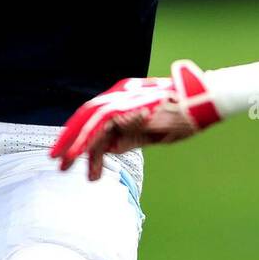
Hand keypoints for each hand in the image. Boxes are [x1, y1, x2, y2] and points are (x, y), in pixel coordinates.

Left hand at [50, 60, 221, 179]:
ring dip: (73, 144)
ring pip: (88, 121)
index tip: (75, 157)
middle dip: (70, 139)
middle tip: (57, 161)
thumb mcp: (150, 133)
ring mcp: (122, 99)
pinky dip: (85, 142)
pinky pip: (98, 127)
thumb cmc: (181, 117)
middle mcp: (119, 95)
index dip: (82, 137)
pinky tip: (76, 157)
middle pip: (86, 117)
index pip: (96, 117)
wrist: (200, 104)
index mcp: (125, 97)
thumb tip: (107, 150)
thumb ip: (128, 138)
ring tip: (63, 164)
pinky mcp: (126, 108)